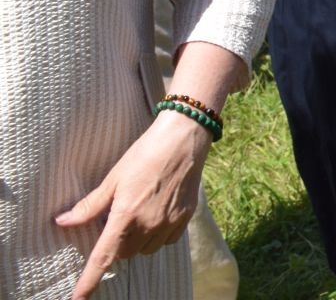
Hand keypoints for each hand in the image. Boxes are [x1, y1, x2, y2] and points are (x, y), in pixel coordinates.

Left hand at [56, 110, 209, 298]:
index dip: (89, 281)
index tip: (78, 299)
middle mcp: (149, 224)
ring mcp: (169, 222)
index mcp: (126, 215)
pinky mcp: (185, 218)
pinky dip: (157, 234)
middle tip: (117, 218)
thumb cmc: (145, 153)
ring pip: (145, 249)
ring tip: (138, 214)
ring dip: (137, 241)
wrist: (184, 138)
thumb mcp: (114, 177)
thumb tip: (63, 221)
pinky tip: (157, 213)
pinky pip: (166, 240)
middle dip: (116, 243)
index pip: (103, 257)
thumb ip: (90, 205)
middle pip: (124, 253)